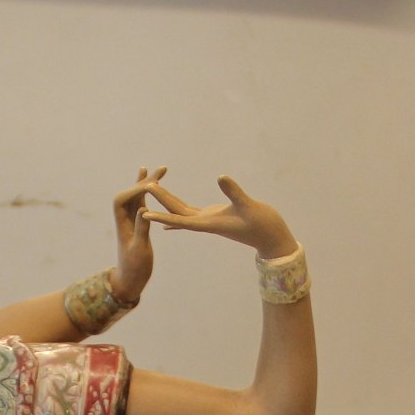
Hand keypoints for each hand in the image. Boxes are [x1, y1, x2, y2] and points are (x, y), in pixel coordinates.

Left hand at [109, 166, 165, 304]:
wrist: (129, 280)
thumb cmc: (134, 268)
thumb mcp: (139, 249)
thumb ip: (141, 229)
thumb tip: (143, 209)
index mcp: (122, 224)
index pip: (123, 199)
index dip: (136, 189)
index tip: (152, 184)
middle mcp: (124, 219)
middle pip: (131, 193)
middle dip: (145, 181)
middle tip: (163, 169)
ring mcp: (131, 220)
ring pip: (138, 196)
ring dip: (149, 183)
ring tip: (162, 170)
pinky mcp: (138, 223)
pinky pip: (141, 203)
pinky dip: (147, 193)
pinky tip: (152, 184)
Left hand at [142, 175, 295, 260]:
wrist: (271, 237)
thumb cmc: (263, 224)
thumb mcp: (249, 205)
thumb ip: (234, 192)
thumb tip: (220, 176)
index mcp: (208, 223)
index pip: (179, 219)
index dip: (161, 215)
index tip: (143, 212)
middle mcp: (203, 223)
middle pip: (176, 212)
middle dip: (159, 200)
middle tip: (143, 186)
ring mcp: (207, 221)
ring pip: (181, 211)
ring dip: (166, 201)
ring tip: (150, 188)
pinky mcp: (212, 217)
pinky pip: (189, 213)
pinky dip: (176, 210)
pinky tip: (165, 214)